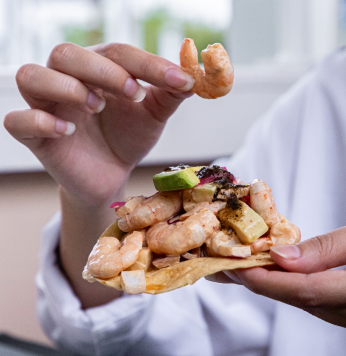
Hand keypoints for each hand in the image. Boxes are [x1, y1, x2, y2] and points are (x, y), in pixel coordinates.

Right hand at [4, 42, 193, 206]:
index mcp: (98, 70)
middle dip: (103, 71)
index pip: (116, 53)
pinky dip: (38, 120)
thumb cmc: (128, 139)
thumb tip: (192, 76)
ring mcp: (47, 106)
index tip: (179, 81)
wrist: (110, 176)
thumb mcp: (152, 116)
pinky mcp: (34, 137)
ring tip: (97, 107)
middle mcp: (68, 80)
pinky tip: (65, 130)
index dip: (147, 64)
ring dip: (66, 87)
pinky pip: (17, 120)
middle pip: (67, 54)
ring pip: (31, 76)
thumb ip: (169, 95)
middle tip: (134, 94)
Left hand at [226, 210, 345, 345]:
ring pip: (317, 309)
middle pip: (306, 302)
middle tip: (235, 266)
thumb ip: (331, 247)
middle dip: (267, 284)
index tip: (236, 268)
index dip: (266, 281)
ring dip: (284, 289)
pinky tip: (293, 278)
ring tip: (256, 268)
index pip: (305, 290)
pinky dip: (308, 294)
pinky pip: (333, 311)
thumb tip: (284, 257)